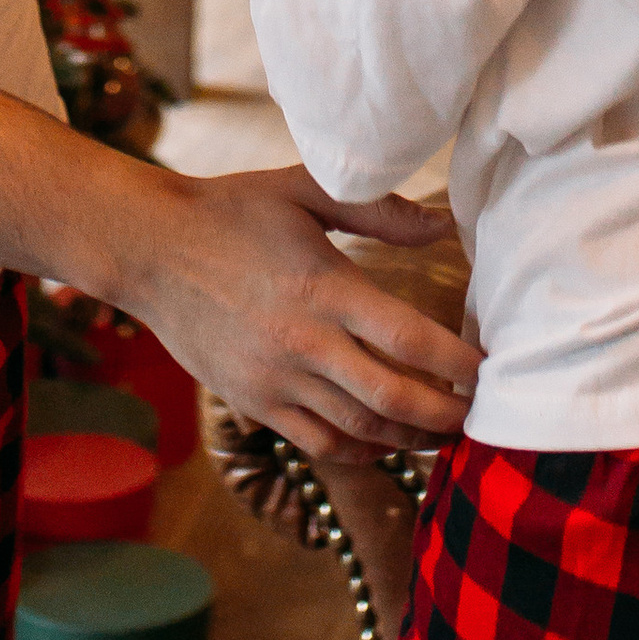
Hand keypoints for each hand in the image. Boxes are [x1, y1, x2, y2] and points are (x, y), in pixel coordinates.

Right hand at [124, 165, 475, 462]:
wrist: (149, 248)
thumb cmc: (232, 210)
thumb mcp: (304, 189)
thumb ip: (377, 209)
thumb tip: (441, 225)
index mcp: (323, 286)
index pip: (407, 338)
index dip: (457, 363)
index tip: (489, 370)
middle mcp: (303, 341)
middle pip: (393, 399)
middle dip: (446, 415)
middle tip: (480, 416)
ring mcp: (275, 380)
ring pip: (360, 430)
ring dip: (410, 439)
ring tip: (444, 434)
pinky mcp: (253, 402)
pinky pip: (319, 444)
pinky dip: (362, 451)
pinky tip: (385, 442)